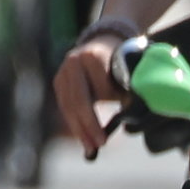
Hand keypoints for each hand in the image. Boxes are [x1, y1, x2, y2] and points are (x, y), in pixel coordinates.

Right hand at [51, 37, 126, 158]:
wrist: (105, 40)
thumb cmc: (122, 61)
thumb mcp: (127, 71)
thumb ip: (128, 91)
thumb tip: (130, 119)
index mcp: (93, 56)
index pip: (100, 89)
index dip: (109, 109)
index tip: (120, 123)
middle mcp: (74, 62)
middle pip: (79, 100)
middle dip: (89, 126)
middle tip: (99, 144)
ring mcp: (63, 71)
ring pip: (69, 106)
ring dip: (80, 129)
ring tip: (90, 148)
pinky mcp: (58, 80)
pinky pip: (66, 106)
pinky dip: (74, 122)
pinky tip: (83, 137)